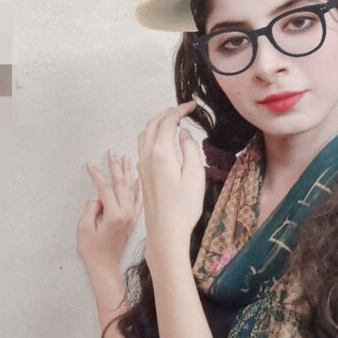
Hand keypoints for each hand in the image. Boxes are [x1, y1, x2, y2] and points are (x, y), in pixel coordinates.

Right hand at [77, 149, 142, 266]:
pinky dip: (138, 187)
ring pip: (131, 189)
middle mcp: (127, 214)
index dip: (97, 176)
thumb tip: (98, 199)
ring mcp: (132, 216)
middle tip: (111, 152)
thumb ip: (91, 209)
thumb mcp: (84, 228)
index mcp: (115, 215)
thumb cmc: (93, 249)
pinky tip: (138, 178)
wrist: (105, 265)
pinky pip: (138, 200)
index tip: (90, 165)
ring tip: (126, 158)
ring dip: (128, 173)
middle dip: (115, 167)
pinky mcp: (133, 220)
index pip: (106, 189)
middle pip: (121, 185)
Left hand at [136, 100, 204, 252]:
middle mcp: (148, 156)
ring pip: (144, 135)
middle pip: (153, 124)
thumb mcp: (195, 176)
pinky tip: (161, 142)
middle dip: (167, 113)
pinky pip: (142, 147)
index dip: (180, 110)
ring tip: (171, 122)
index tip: (192, 106)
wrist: (165, 231)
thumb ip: (190, 150)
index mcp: (162, 153)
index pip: (168, 122)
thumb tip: (184, 134)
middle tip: (183, 110)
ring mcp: (142, 165)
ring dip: (157, 123)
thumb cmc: (183, 208)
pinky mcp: (142, 175)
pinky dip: (151, 136)